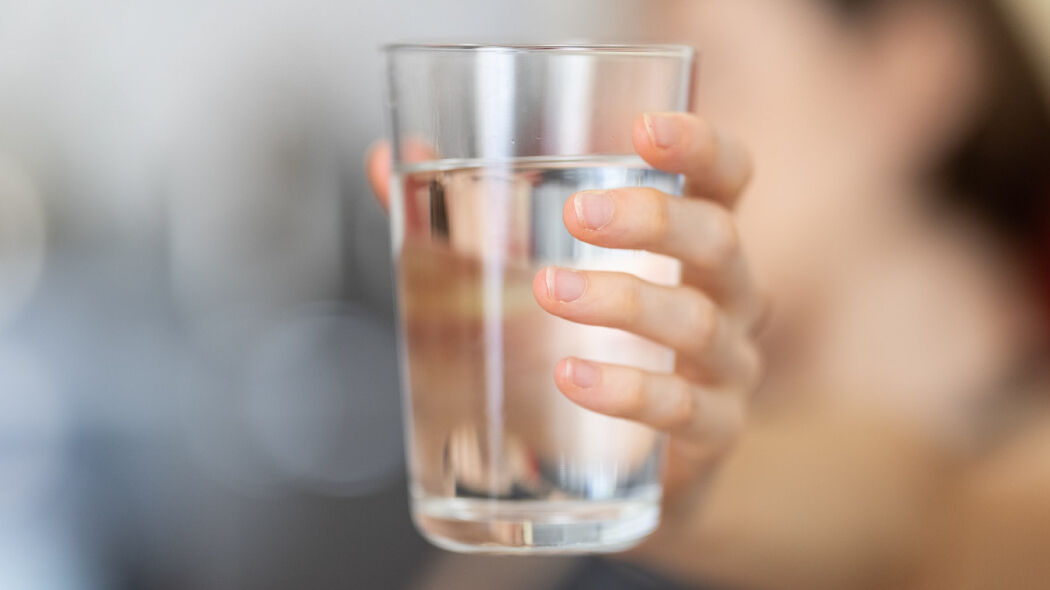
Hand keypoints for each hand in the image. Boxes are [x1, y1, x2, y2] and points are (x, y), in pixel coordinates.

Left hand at [366, 112, 763, 549]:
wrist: (623, 465)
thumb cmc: (587, 342)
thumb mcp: (535, 270)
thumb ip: (465, 215)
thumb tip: (389, 159)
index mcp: (692, 240)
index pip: (726, 176)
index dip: (700, 145)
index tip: (643, 128)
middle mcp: (727, 294)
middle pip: (718, 240)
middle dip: (651, 220)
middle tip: (577, 216)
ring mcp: (727, 365)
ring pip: (695, 321)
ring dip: (622, 301)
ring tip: (550, 292)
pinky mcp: (713, 431)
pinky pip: (683, 408)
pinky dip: (627, 390)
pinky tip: (573, 376)